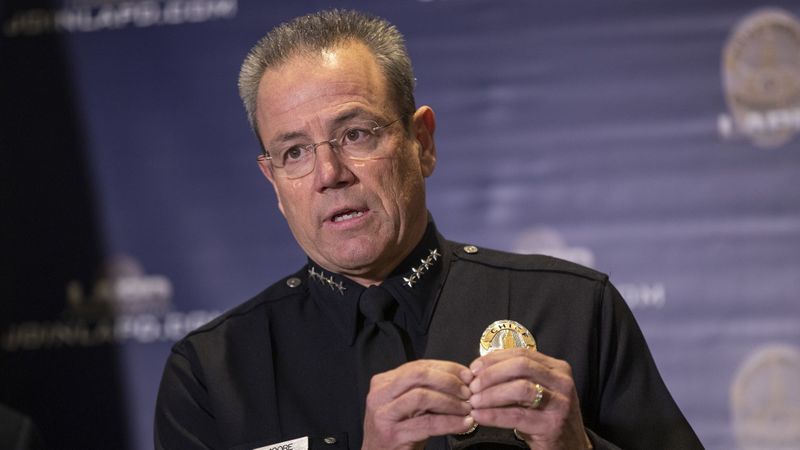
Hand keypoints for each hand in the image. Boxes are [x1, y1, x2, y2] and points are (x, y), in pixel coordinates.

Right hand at [362, 359, 475, 449]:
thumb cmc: (398, 432)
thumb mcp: (409, 406)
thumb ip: (427, 390)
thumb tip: (461, 380)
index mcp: (383, 382)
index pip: (419, 366)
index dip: (447, 368)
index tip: (466, 375)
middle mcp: (379, 395)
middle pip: (419, 375)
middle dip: (448, 381)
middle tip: (467, 392)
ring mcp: (384, 415)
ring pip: (422, 396)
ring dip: (450, 402)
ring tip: (466, 409)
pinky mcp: (392, 435)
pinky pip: (428, 423)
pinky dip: (450, 422)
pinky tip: (463, 424)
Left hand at [468, 348, 591, 449]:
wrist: (569, 446)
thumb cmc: (545, 417)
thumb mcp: (535, 392)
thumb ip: (516, 378)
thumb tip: (480, 370)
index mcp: (557, 368)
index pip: (521, 354)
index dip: (494, 359)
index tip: (474, 368)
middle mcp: (562, 382)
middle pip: (521, 366)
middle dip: (491, 374)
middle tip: (472, 386)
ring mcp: (560, 403)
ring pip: (520, 388)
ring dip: (492, 394)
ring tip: (474, 402)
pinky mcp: (553, 424)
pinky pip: (517, 415)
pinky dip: (494, 414)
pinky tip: (480, 416)